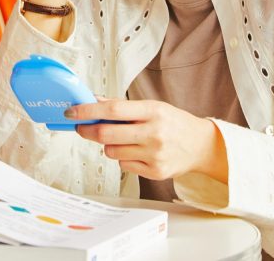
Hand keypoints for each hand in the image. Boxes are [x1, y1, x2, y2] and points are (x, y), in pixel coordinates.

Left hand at [68, 99, 227, 182]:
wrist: (200, 145)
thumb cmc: (174, 123)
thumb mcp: (152, 107)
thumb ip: (122, 106)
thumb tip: (93, 101)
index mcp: (153, 111)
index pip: (113, 110)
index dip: (88, 111)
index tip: (72, 112)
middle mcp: (154, 133)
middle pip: (107, 134)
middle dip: (88, 131)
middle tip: (82, 128)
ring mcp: (154, 155)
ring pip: (112, 151)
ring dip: (108, 145)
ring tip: (122, 140)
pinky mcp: (154, 172)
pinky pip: (123, 165)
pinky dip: (123, 157)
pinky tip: (136, 151)